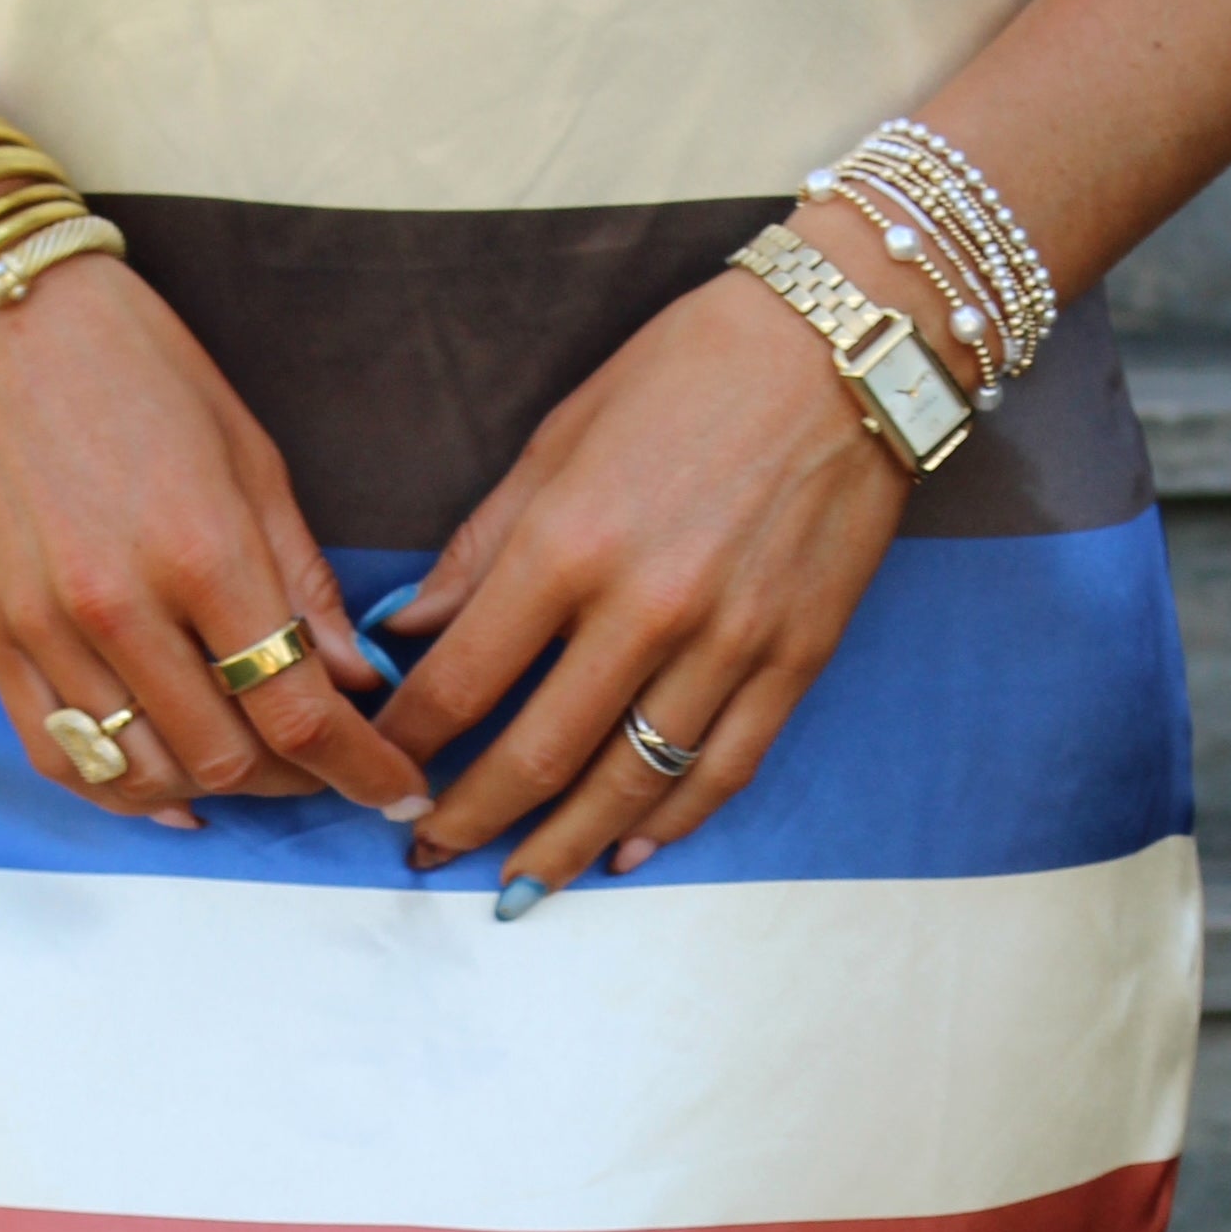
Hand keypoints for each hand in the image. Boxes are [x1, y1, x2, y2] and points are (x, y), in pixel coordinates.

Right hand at [0, 255, 426, 825]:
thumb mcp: (249, 454)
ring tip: (249, 761)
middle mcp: (118, 606)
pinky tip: (168, 784)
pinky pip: (60, 756)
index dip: (362, 768)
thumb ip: (301, 579)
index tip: (398, 788)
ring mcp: (44, 630)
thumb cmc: (134, 366)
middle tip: (326, 759)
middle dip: (296, 778)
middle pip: (227, 758)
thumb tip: (353, 678)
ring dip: (214, 788)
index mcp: (202, 551)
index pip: (299, 712)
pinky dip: (123, 788)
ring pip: (147, 774)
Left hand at [377, 266, 907, 898]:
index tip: (382, 772)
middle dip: (470, 819)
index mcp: (569, 542)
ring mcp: (729, 642)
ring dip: (564, 848)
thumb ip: (483, 543)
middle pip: (538, 755)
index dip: (412, 742)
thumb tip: (409, 628)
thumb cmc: (691, 368)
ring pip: (631, 784)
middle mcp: (646, 607)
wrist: (848, 345)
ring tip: (517, 886)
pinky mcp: (796, 656)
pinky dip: (672, 822)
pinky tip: (627, 852)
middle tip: (428, 853)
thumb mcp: (561, 434)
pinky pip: (723, 766)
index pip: (464, 680)